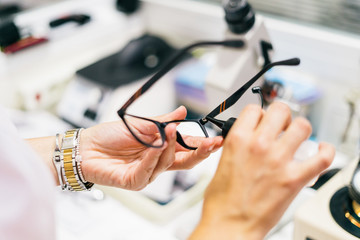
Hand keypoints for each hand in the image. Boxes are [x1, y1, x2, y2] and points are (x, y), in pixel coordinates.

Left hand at [79, 106, 222, 189]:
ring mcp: (147, 173)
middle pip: (185, 162)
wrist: (86, 146)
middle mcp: (157, 162)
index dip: (203, 145)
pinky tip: (156, 146)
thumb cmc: (110, 136)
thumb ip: (163, 121)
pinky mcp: (134, 181)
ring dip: (172, 146)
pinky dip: (153, 156)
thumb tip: (182, 112)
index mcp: (161, 149)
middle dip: (200, 152)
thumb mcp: (141, 124)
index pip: (187, 149)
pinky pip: (148, 170)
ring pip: (168, 163)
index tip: (217, 139)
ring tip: (172, 131)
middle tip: (212, 143)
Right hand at [190, 102, 334, 239]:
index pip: (254, 109)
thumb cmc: (222, 201)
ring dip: (301, 129)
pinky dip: (326, 151)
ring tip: (298, 138)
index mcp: (238, 140)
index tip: (262, 120)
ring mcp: (279, 160)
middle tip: (282, 125)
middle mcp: (259, 145)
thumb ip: (236, 147)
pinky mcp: (294, 178)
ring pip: (302, 126)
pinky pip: (322, 157)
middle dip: (283, 116)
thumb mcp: (221, 163)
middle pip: (280, 110)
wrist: (229, 225)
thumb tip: (247, 141)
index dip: (260, 114)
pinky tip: (321, 149)